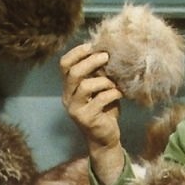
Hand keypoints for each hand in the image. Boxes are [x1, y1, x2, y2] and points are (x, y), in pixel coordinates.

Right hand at [60, 43, 123, 184]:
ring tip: (114, 84)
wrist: (105, 138)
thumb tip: (107, 53)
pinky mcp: (87, 118)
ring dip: (104, 81)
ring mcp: (75, 109)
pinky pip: (101, 99)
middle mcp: (68, 97)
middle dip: (91, 61)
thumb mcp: (100, 90)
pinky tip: (120, 94)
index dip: (76, 53)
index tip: (92, 46)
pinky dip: (113, 93)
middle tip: (106, 57)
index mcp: (69, 88)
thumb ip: (98, 75)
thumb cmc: (104, 111)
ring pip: (86, 86)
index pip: (64, 65)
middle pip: (73, 73)